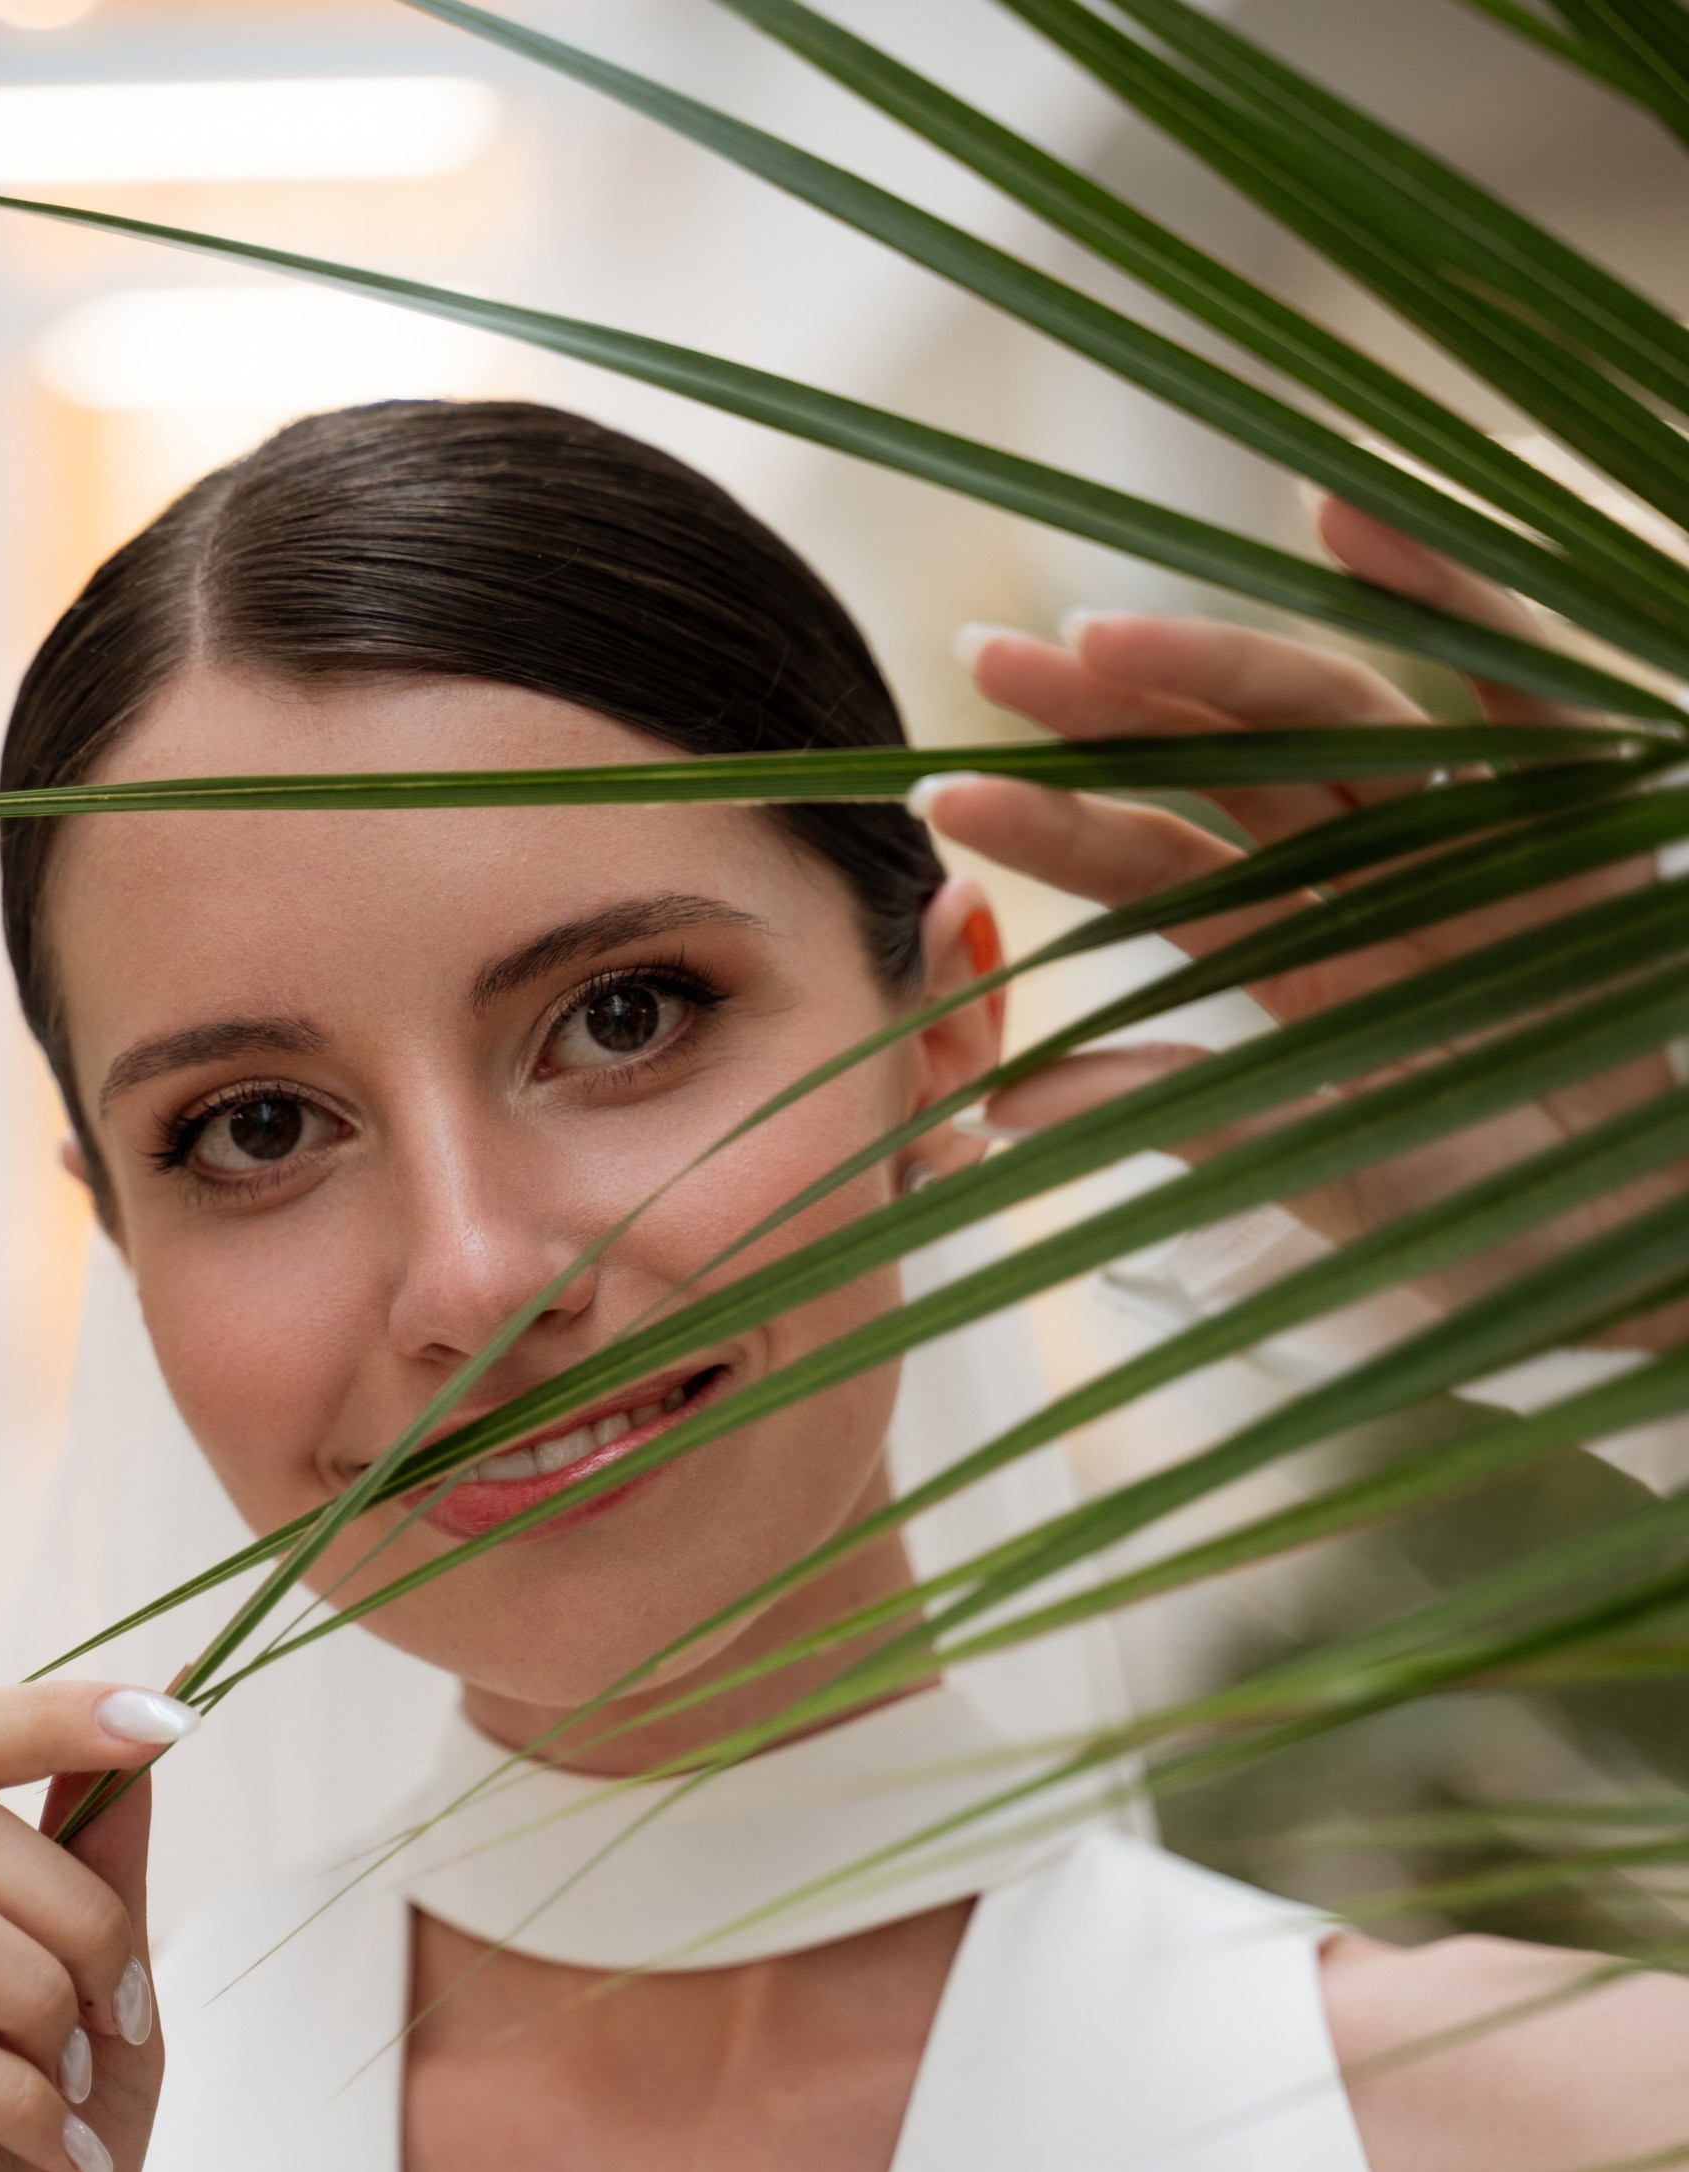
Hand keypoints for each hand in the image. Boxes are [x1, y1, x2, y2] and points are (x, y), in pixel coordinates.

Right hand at [0, 1683, 186, 2171]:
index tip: (169, 1717)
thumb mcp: (107, 2019)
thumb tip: (143, 1747)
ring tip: (73, 2087)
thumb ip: (106, 1884)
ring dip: (35, 1995)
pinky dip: (9, 2095)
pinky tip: (59, 2152)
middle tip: (120, 2017)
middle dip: (77, 1911)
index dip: (51, 1713)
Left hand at [927, 497, 1688, 1338]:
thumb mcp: (1290, 1156)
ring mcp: (1466, 842)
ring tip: (1098, 628)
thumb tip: (995, 1097)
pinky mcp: (1577, 825)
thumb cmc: (1465, 1224)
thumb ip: (1159, 1105)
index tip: (948, 787)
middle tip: (984, 666)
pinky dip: (1446, 592)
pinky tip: (1346, 511)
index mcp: (1295, 953)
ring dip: (1215, 659)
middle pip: (1221, 764)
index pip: (1157, 861)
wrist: (1622, 1263)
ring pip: (1331, 714)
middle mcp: (1368, 878)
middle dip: (1106, 712)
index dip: (1058, 819)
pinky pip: (1512, 683)